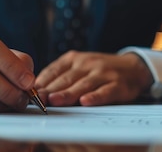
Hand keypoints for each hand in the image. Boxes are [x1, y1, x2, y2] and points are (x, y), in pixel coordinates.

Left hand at [35, 51, 153, 105]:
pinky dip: (95, 97)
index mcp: (74, 59)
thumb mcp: (79, 67)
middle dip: (50, 90)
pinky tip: (86, 102)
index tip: (28, 93)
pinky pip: (105, 91)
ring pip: (83, 85)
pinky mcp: (118, 84)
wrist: (133, 67)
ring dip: (67, 93)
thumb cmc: (100, 71)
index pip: (54, 70)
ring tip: (54, 101)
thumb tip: (37, 92)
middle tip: (37, 99)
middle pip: (66, 78)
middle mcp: (87, 63)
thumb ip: (61, 77)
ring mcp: (103, 73)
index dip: (41, 82)